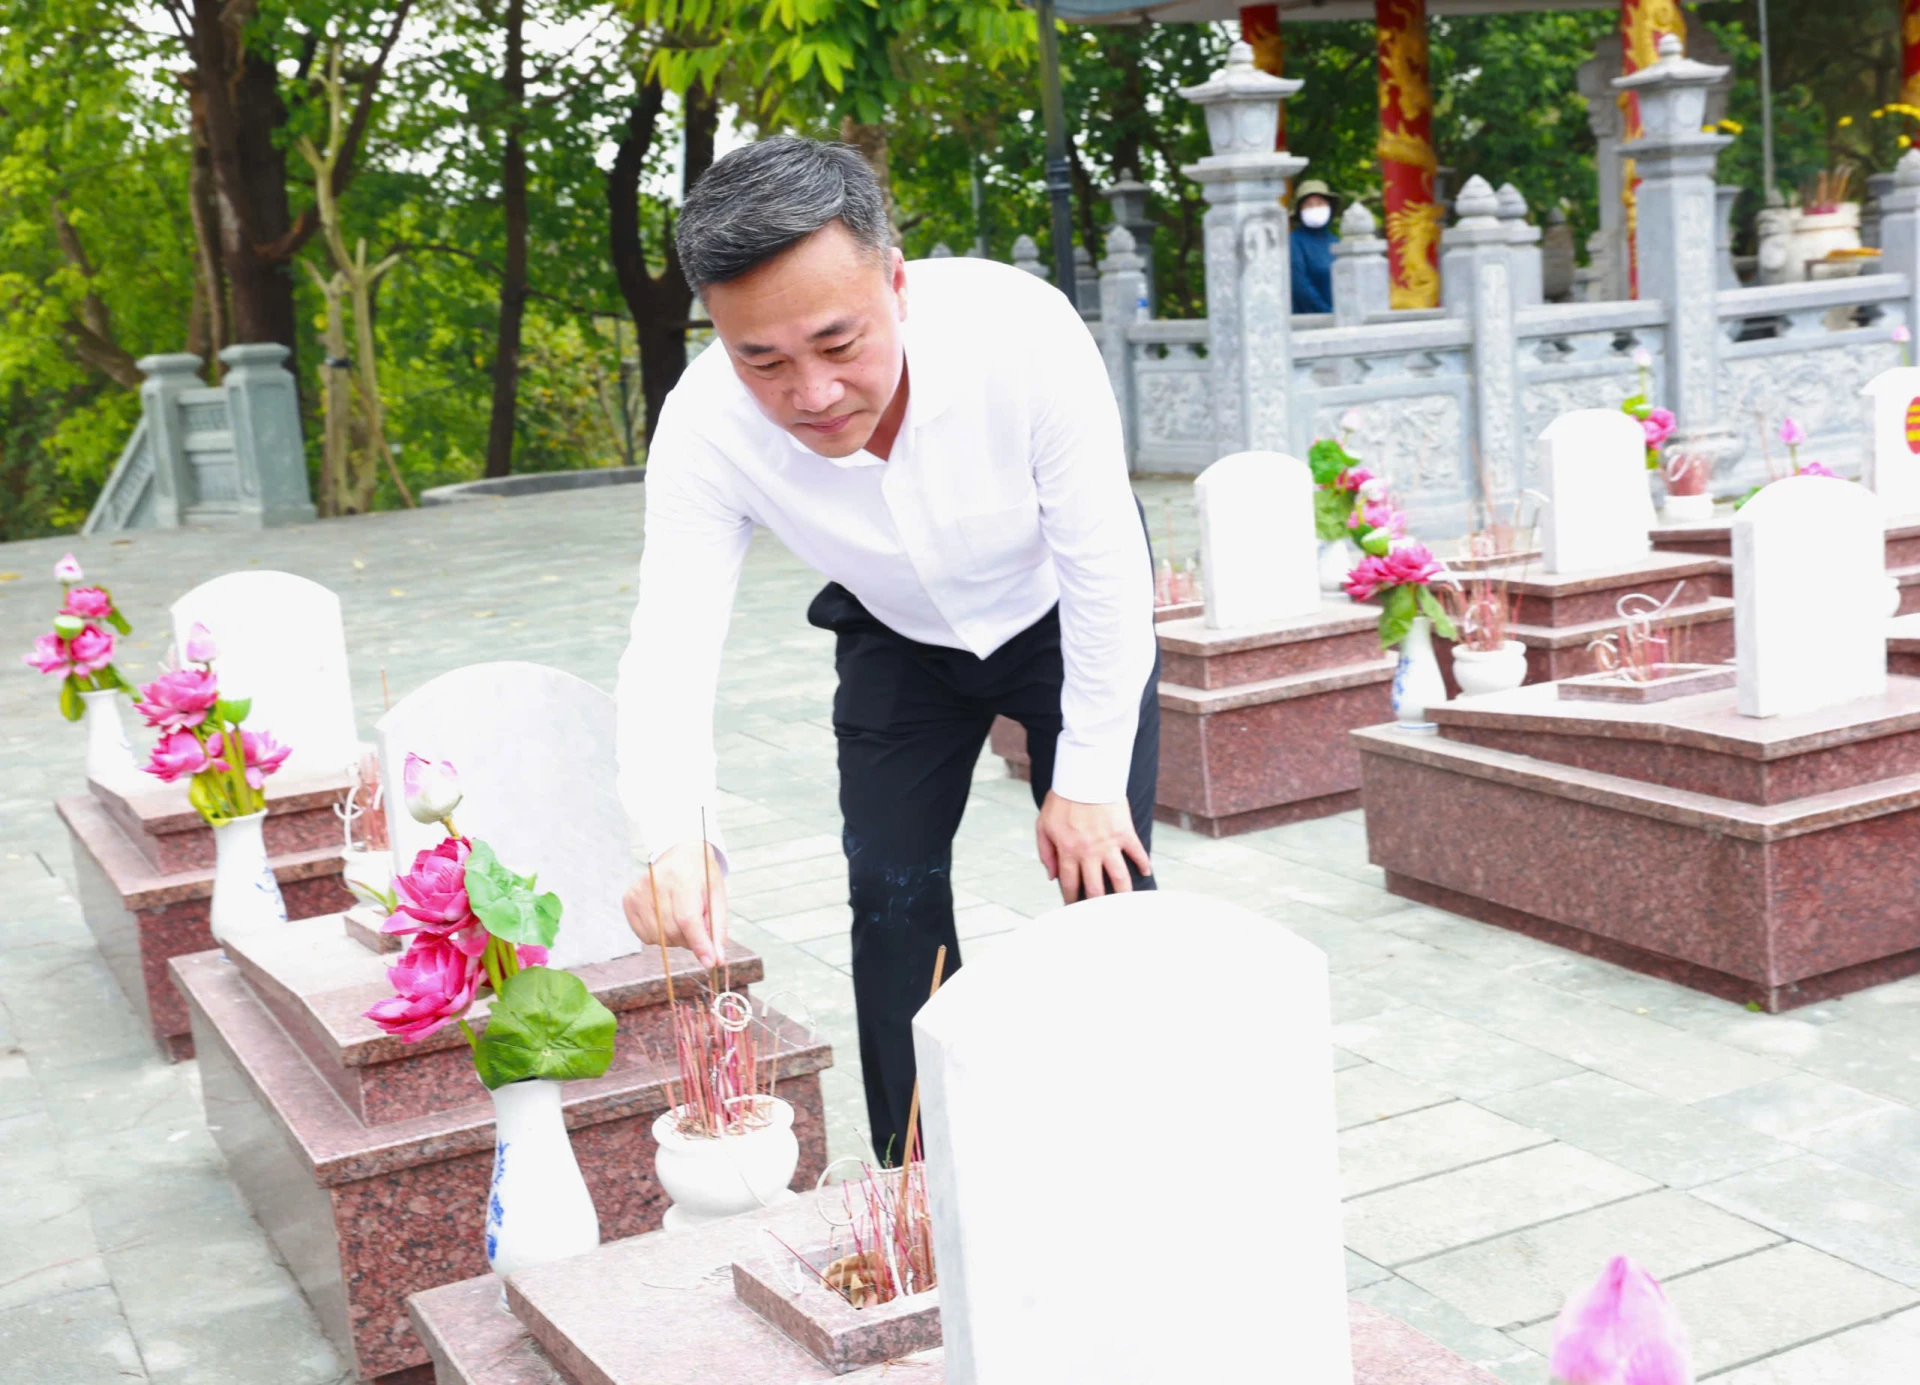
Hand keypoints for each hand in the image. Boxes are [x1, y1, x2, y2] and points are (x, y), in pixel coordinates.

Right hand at [622, 841, 728, 969]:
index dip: (699, 944)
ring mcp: (638, 892)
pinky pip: (644, 936)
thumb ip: (717, 931)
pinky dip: (659, 936)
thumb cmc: (702, 878)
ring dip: (674, 939)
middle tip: (697, 928)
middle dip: (689, 940)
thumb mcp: (717, 899)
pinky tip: (667, 919)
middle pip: (672, 932)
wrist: (682, 854)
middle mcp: (656, 884)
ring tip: (682, 920)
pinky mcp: (628, 900)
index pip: (687, 920)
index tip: (709, 961)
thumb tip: (715, 961)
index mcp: (682, 879)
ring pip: (658, 938)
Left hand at [1034, 791, 1150, 903]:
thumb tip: (1051, 877)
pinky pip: (1138, 853)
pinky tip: (1145, 873)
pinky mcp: (1125, 833)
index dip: (1072, 901)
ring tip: (1125, 904)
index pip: (1070, 885)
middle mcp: (1089, 852)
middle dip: (1097, 906)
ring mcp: (1109, 844)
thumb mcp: (1043, 825)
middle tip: (1100, 913)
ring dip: (1123, 894)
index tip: (1075, 909)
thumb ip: (1045, 852)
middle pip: (1095, 889)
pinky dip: (1143, 864)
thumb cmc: (1062, 799)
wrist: (1084, 776)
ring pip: (1119, 878)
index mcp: (1067, 851)